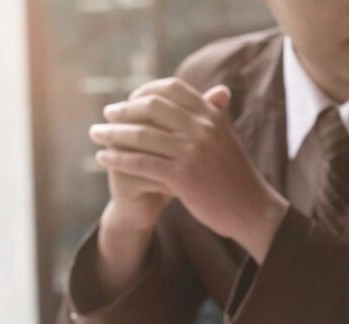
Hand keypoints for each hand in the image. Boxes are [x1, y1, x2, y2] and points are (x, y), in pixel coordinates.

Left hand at [90, 78, 287, 262]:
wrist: (252, 211)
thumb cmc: (237, 177)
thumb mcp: (227, 139)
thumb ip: (215, 115)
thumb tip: (215, 91)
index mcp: (212, 115)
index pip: (172, 88)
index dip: (146, 90)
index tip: (130, 99)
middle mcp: (202, 128)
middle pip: (151, 107)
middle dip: (124, 109)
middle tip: (107, 114)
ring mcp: (192, 151)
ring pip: (141, 134)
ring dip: (112, 133)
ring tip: (96, 134)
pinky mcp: (183, 176)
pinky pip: (140, 161)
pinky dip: (118, 158)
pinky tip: (103, 158)